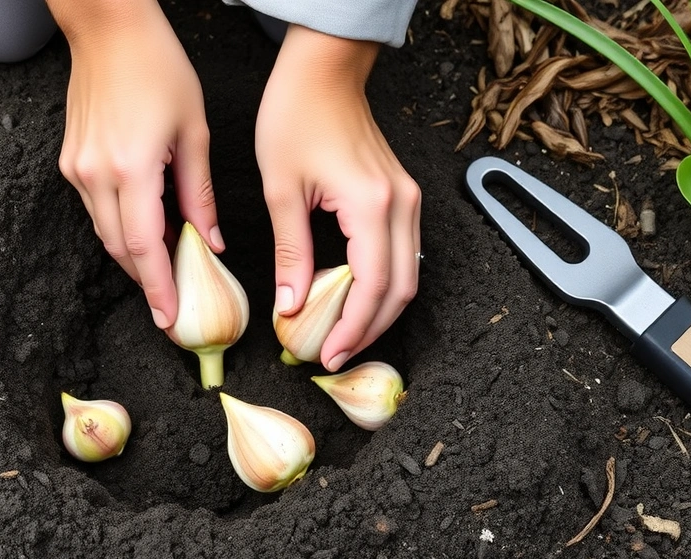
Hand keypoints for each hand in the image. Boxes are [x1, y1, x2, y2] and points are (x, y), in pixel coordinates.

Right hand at [46, 0, 221, 328]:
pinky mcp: (69, 160)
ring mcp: (76, 168)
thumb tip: (210, 242)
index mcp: (131, 167)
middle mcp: (95, 174)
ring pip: (103, 231)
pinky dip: (118, 226)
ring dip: (132, 255)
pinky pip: (94, 208)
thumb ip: (199, 194)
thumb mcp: (194, 132)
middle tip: (169, 303)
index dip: (157, 287)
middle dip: (145, 280)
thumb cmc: (159, 68)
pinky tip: (143, 230)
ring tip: (161, 272)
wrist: (108, 29)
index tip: (167, 317)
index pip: (143, 246)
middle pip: (118, 248)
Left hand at [257, 24, 420, 371]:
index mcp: (372, 204)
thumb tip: (291, 305)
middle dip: (370, 330)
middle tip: (334, 354)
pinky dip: (382, 285)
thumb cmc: (296, 116)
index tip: (327, 354)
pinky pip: (402, 254)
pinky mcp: (403, 196)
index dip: (352, 328)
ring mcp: (408, 199)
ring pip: (408, 275)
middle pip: (401, 289)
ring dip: (378, 311)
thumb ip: (291, 254)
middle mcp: (401, 205)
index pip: (373, 286)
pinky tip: (352, 300)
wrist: (322, 72)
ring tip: (342, 335)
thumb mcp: (281, 190)